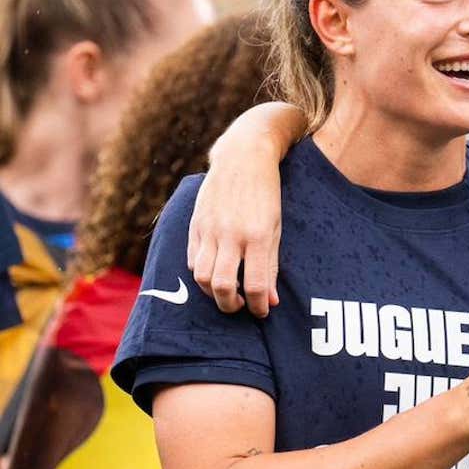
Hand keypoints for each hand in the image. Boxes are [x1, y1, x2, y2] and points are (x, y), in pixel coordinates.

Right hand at [188, 105, 295, 316]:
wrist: (243, 157)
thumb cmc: (266, 194)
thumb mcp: (275, 227)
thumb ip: (271, 264)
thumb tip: (270, 300)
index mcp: (257, 235)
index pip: (256, 284)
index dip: (259, 305)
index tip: (263, 311)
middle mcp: (230, 235)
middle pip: (222, 286)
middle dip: (231, 306)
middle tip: (240, 306)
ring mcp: (209, 229)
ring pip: (202, 277)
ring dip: (214, 293)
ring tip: (228, 293)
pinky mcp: (194, 225)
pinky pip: (193, 261)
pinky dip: (202, 274)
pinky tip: (215, 273)